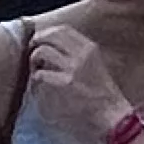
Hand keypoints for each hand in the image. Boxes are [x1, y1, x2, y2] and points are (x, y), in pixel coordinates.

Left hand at [22, 25, 131, 143]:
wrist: (111, 114)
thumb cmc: (103, 93)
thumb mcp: (96, 65)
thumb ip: (79, 54)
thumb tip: (54, 46)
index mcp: (90, 49)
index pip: (63, 30)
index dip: (47, 32)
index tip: (40, 40)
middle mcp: (82, 55)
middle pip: (51, 36)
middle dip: (37, 41)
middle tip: (32, 51)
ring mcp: (73, 69)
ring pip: (42, 52)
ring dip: (34, 60)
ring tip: (36, 69)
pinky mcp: (64, 84)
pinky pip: (41, 74)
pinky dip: (36, 79)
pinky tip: (39, 85)